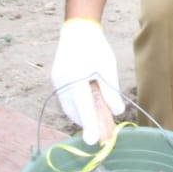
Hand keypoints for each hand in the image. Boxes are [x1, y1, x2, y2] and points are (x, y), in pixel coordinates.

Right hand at [51, 18, 123, 143]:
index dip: (89, 125)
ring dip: (82, 116)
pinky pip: (66, 101)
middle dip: (88, 123)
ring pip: (69, 108)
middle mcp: (61, 81)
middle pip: (74, 111)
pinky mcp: (56, 82)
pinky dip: (77, 107)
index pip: (83, 106)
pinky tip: (88, 108)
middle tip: (103, 133)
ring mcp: (56, 82)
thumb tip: (116, 112)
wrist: (77, 30)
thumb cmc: (95, 47)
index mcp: (75, 76)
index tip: (93, 141)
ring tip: (98, 119)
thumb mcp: (107, 67)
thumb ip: (111, 90)